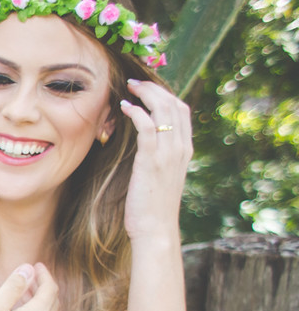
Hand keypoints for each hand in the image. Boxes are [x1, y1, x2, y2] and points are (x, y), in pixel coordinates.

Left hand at [120, 79, 192, 240]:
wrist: (155, 229)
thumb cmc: (152, 207)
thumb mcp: (160, 178)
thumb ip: (158, 159)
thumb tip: (145, 148)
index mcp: (184, 150)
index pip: (181, 111)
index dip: (166, 95)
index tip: (148, 88)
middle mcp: (180, 148)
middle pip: (174, 105)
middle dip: (155, 88)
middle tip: (136, 81)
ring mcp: (168, 154)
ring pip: (163, 111)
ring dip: (146, 94)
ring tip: (130, 87)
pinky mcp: (152, 161)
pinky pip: (147, 127)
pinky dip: (137, 112)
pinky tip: (125, 107)